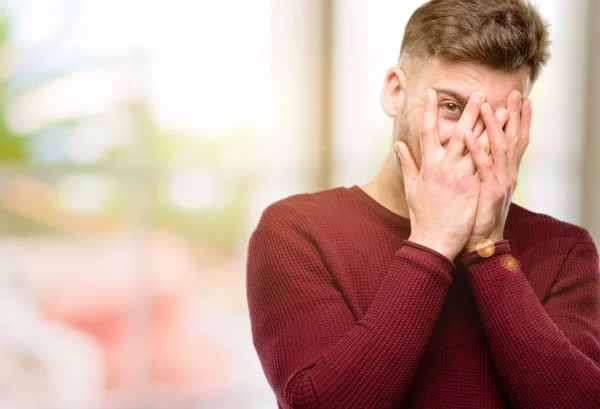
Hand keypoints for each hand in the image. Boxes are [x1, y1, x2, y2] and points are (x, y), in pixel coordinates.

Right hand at [396, 88, 484, 260]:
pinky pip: (486, 164)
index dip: (429, 110)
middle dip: (469, 111)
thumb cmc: (421, 214)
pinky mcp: (474, 187)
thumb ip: (406, 162)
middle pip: (458, 132)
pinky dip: (495, 149)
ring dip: (490, 126)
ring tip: (500, 109)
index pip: (426, 131)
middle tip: (478, 92)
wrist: (434, 239)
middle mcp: (444, 167)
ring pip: (477, 145)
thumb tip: (398, 144)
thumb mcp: (410, 186)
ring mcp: (460, 177)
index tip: (432, 93)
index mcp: (427, 165)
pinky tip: (505, 136)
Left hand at [463, 91, 531, 251]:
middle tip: (515, 93)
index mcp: (504, 172)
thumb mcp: (481, 186)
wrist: (480, 244)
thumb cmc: (476, 214)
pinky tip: (470, 137)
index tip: (521, 98)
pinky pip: (483, 169)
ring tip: (489, 106)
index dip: (520, 120)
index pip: (515, 140)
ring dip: (494, 127)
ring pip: (500, 150)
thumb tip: (474, 147)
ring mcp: (500, 184)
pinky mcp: (489, 194)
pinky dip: (478, 151)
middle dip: (515, 116)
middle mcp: (507, 175)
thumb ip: (480, 166)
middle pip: (514, 140)